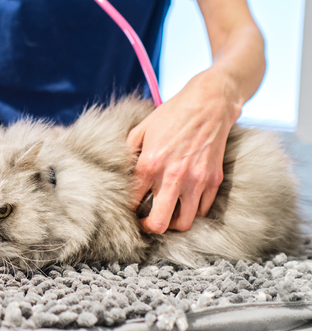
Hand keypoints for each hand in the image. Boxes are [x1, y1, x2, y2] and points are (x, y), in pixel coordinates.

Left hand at [126, 72, 240, 232]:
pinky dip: (193, 210)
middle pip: (159, 224)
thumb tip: (116, 173)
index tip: (129, 210)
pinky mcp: (213, 180)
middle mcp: (173, 177)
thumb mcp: (141, 129)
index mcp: (150, 165)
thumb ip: (127, 153)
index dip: (128, 211)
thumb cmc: (172, 114)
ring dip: (173, 222)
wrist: (209, 102)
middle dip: (149, 227)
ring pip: (184, 223)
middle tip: (146, 221)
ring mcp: (196, 181)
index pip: (133, 203)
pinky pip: (203, 210)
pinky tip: (184, 201)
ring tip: (167, 213)